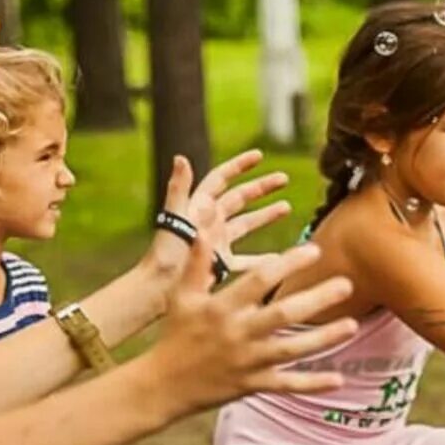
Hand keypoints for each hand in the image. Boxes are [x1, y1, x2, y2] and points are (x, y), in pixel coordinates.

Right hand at [138, 239, 356, 414]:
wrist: (162, 385)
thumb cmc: (175, 335)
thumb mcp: (181, 297)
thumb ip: (197, 264)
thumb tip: (201, 229)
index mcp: (221, 308)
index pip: (259, 281)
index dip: (287, 264)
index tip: (314, 249)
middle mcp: (237, 334)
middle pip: (282, 315)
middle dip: (315, 300)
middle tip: (346, 284)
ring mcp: (247, 362)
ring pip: (291, 351)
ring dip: (323, 340)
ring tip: (352, 326)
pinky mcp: (252, 385)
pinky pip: (287, 385)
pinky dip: (312, 383)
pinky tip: (339, 379)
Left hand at [146, 153, 292, 298]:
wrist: (158, 289)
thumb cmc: (165, 254)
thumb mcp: (174, 218)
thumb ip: (178, 188)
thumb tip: (180, 157)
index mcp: (198, 207)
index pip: (220, 179)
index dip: (239, 165)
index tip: (260, 156)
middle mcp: (209, 222)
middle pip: (239, 198)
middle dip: (261, 187)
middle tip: (284, 179)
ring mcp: (216, 243)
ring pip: (246, 224)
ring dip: (265, 215)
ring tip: (286, 207)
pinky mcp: (220, 264)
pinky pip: (246, 259)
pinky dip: (262, 258)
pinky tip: (278, 258)